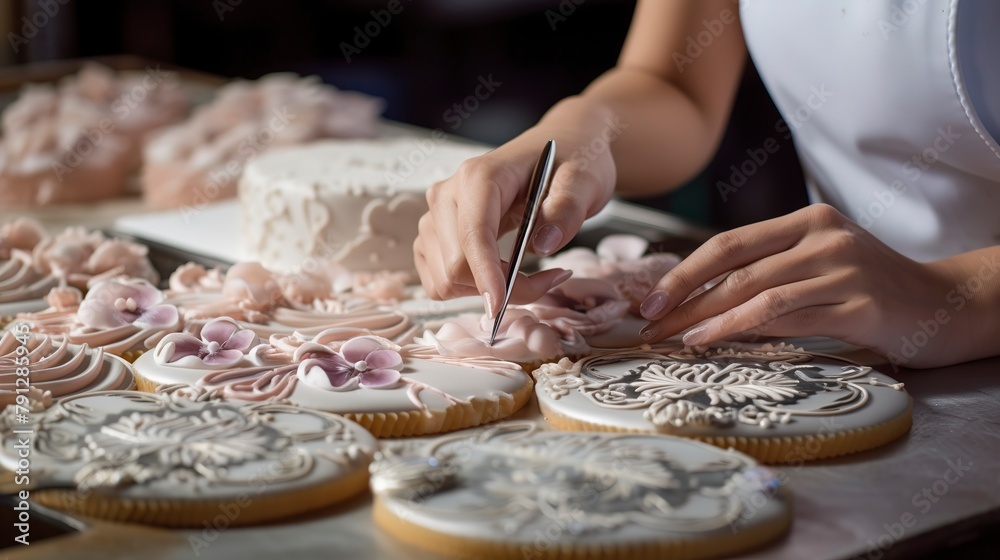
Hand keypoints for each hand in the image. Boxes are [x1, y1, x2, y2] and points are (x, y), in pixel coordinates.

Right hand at [415, 98, 617, 316]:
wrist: (561, 147)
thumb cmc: (570, 161)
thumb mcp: (585, 181)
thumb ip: (567, 210)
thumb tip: (543, 246)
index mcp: (479, 176)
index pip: (473, 234)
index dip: (485, 275)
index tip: (500, 306)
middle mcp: (447, 194)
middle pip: (456, 265)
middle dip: (500, 286)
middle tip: (549, 279)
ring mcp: (436, 216)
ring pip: (445, 279)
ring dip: (485, 290)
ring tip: (526, 273)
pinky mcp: (434, 237)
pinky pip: (439, 282)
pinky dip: (471, 289)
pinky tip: (499, 273)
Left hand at [637, 204, 960, 366]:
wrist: (945, 305)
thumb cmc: (872, 288)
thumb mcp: (820, 264)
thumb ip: (771, 270)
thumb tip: (701, 298)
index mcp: (807, 221)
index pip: (729, 243)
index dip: (685, 272)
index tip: (650, 299)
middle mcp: (823, 237)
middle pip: (735, 266)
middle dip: (684, 296)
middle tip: (648, 323)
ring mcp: (843, 269)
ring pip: (756, 292)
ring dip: (706, 316)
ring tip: (673, 337)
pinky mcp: (859, 304)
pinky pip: (787, 316)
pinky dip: (741, 330)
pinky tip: (713, 340)